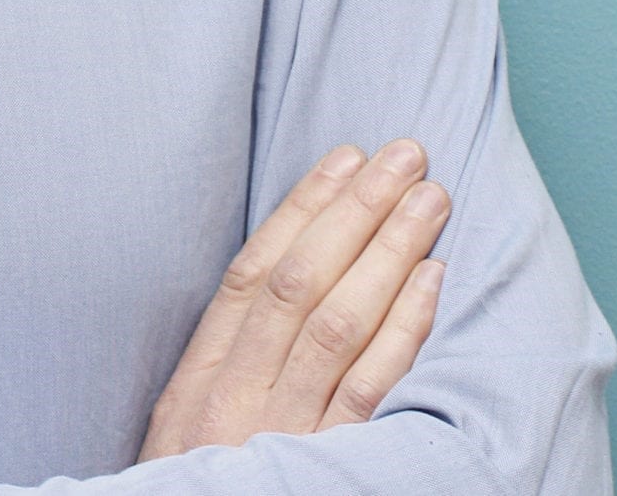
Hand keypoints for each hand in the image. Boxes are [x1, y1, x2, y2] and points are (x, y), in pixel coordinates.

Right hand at [139, 139, 448, 459]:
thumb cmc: (192, 494)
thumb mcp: (186, 430)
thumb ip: (228, 364)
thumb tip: (284, 282)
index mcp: (200, 377)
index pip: (255, 271)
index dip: (302, 208)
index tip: (344, 157)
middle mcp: (238, 395)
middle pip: (300, 281)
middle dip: (355, 211)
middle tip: (404, 156)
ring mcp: (282, 433)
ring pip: (337, 322)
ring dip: (388, 252)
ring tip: (429, 200)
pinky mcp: (324, 471)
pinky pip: (368, 390)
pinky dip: (401, 330)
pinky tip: (430, 283)